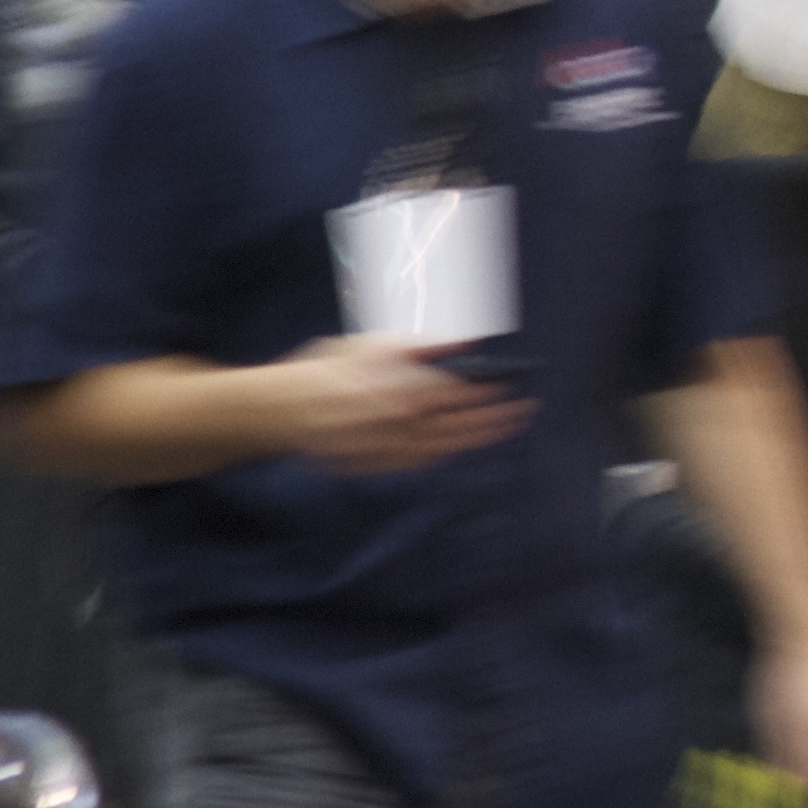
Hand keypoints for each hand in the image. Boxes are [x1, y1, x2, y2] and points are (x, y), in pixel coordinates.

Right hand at [259, 337, 530, 472]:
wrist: (282, 412)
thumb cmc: (326, 370)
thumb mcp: (373, 345)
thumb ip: (423, 346)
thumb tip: (467, 342)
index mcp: (404, 390)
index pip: (462, 393)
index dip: (492, 390)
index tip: (515, 384)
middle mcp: (403, 425)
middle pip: (463, 423)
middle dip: (497, 418)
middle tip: (526, 410)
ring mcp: (391, 450)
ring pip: (448, 446)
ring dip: (480, 437)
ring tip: (505, 427)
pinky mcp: (379, 466)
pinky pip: (424, 461)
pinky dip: (449, 451)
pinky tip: (462, 444)